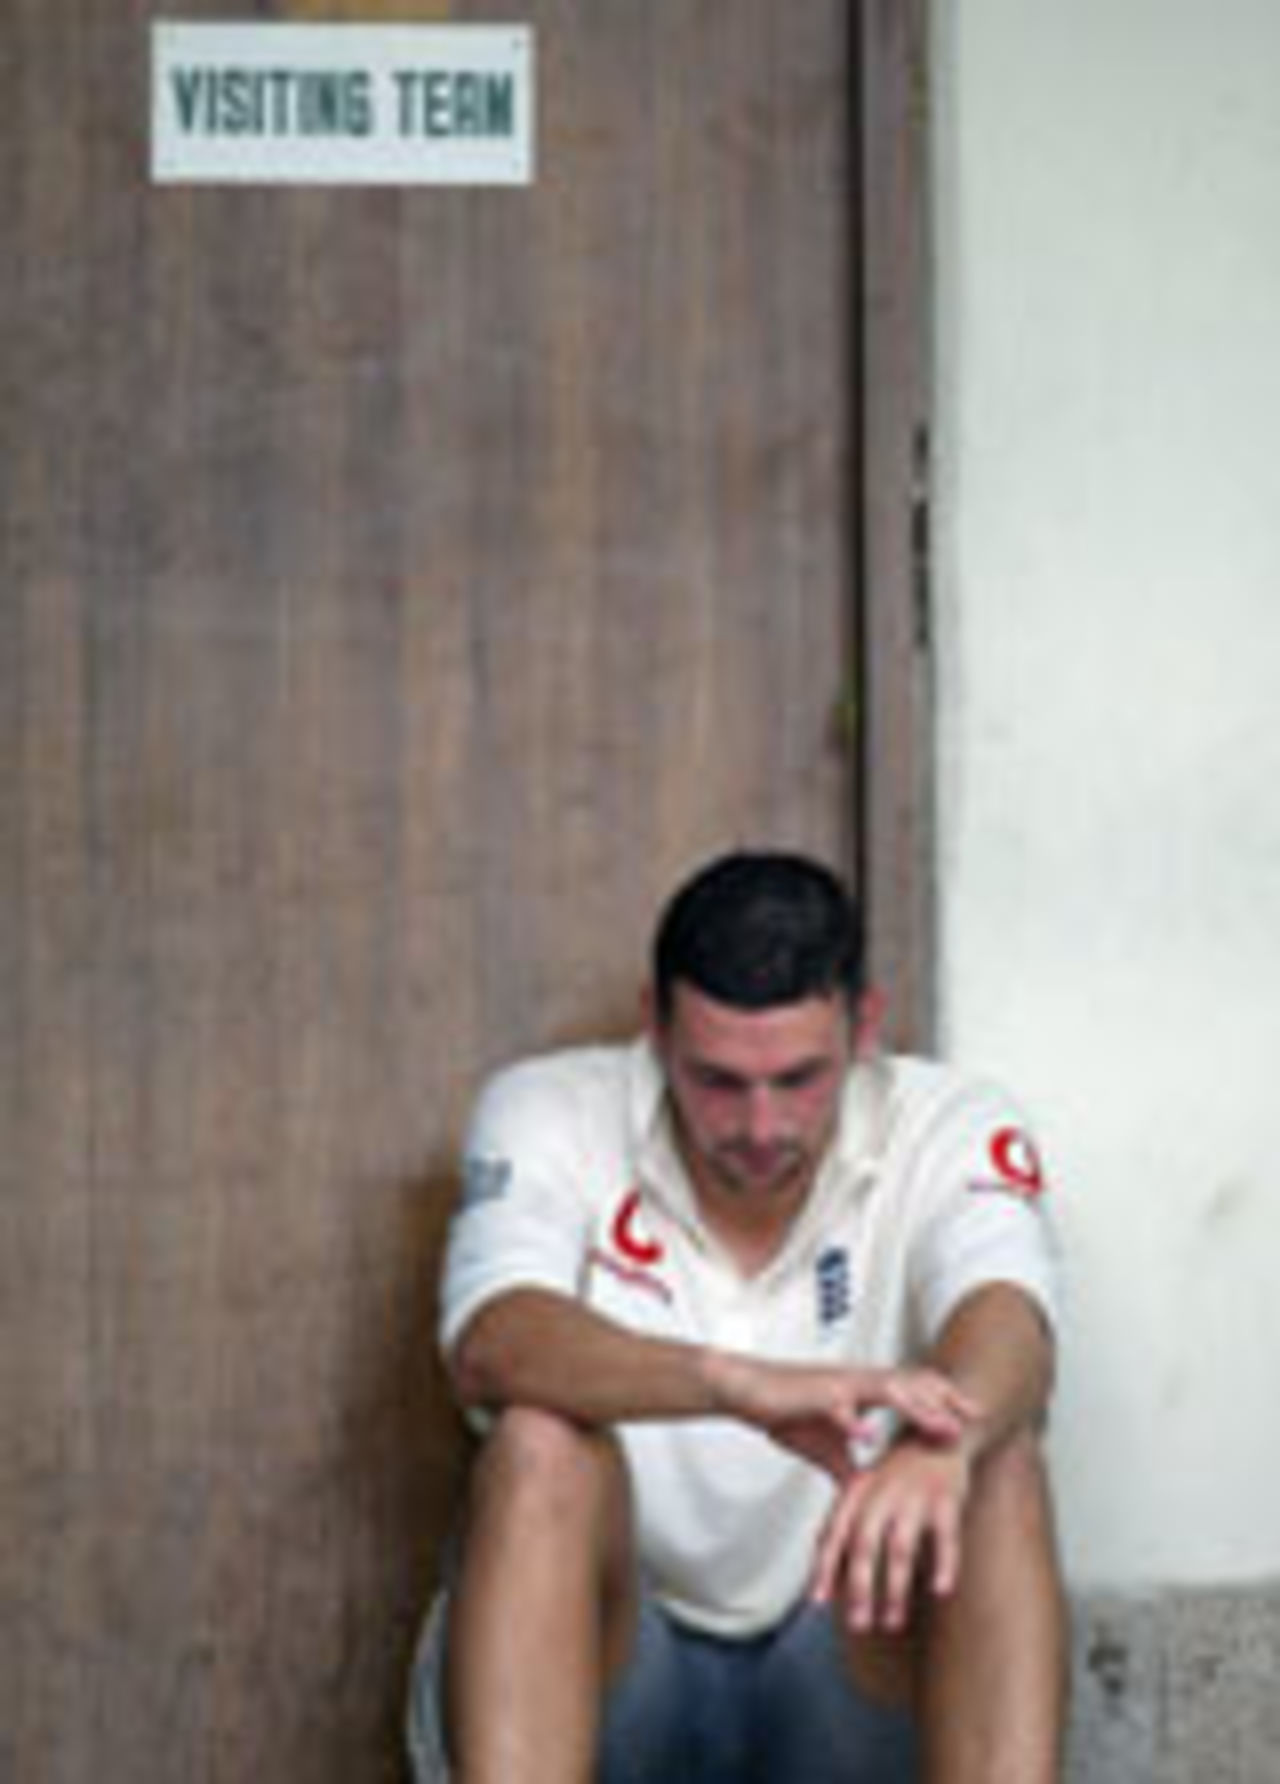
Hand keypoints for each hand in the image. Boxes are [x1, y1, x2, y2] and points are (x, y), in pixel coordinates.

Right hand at [707, 1354, 977, 1480]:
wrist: (749, 1391)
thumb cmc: (788, 1413)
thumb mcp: (828, 1447)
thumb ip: (853, 1467)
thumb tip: (870, 1496)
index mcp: (866, 1391)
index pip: (915, 1389)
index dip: (945, 1400)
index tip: (974, 1416)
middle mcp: (858, 1383)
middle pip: (913, 1384)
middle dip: (946, 1400)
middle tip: (976, 1417)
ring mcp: (839, 1387)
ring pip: (887, 1392)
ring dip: (918, 1409)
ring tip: (944, 1428)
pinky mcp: (814, 1397)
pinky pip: (837, 1408)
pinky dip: (853, 1422)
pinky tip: (868, 1436)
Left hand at [811, 1437, 973, 1631]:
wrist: (937, 1432)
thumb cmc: (896, 1473)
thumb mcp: (863, 1493)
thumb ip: (842, 1530)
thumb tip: (824, 1576)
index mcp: (857, 1492)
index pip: (834, 1533)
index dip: (823, 1568)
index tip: (817, 1602)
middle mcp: (881, 1494)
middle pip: (863, 1545)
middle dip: (858, 1587)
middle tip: (858, 1624)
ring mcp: (913, 1497)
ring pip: (900, 1548)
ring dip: (895, 1589)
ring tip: (891, 1622)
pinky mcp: (945, 1500)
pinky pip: (945, 1538)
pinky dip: (944, 1565)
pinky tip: (940, 1591)